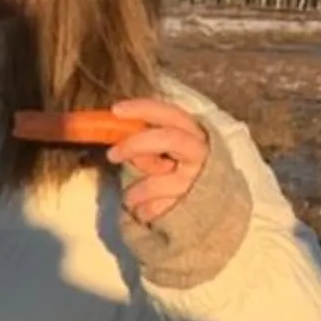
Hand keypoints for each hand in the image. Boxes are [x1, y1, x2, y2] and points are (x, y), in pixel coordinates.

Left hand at [105, 97, 209, 224]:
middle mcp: (199, 153)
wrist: (207, 208)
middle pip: (169, 139)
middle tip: (112, 154)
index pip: (170, 113)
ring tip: (131, 199)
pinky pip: (154, 209)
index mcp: (191, 133)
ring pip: (155, 183)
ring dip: (135, 192)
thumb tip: (114, 131)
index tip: (116, 110)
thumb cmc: (175, 172)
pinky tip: (145, 211)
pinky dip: (143, 211)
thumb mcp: (163, 153)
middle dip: (136, 144)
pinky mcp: (190, 207)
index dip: (144, 109)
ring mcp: (196, 180)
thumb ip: (145, 142)